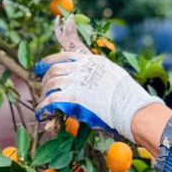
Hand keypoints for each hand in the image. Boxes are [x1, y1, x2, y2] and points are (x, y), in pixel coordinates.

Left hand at [34, 17, 162, 137]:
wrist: (130, 107)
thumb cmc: (128, 96)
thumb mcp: (112, 74)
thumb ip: (99, 74)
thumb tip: (93, 82)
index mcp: (91, 61)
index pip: (65, 56)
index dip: (50, 61)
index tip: (42, 66)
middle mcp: (80, 69)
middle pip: (55, 69)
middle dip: (45, 77)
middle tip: (41, 85)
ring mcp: (74, 83)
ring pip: (50, 84)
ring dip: (44, 94)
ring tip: (43, 103)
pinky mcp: (71, 99)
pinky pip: (49, 102)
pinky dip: (43, 109)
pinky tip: (41, 114)